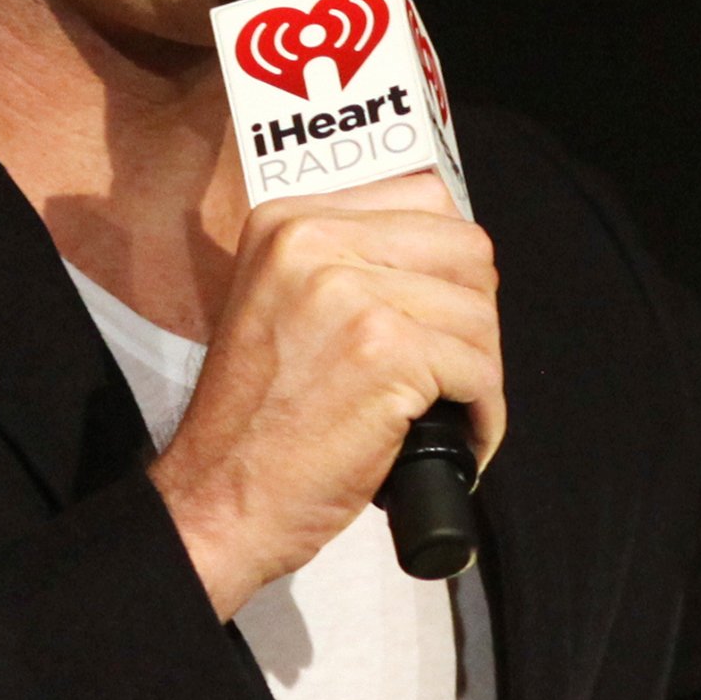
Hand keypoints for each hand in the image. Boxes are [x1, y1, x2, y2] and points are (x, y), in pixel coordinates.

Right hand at [148, 174, 504, 621]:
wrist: (217, 500)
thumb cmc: (254, 422)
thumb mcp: (282, 304)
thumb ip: (348, 265)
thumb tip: (448, 261)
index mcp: (289, 221)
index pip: (426, 199)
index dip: (451, 263)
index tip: (446, 309)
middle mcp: (315, 242)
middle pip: (466, 250)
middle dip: (476, 315)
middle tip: (459, 367)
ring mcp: (350, 294)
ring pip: (478, 314)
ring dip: (483, 371)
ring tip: (455, 408)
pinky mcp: (385, 352)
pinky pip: (478, 370)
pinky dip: (482, 413)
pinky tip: (459, 437)